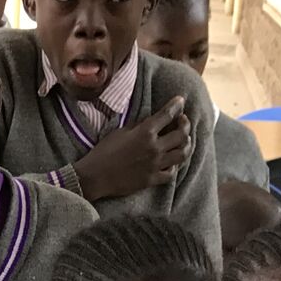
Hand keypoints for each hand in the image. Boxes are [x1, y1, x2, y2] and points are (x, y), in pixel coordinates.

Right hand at [74, 97, 191, 199]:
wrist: (95, 177)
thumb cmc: (103, 152)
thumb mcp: (120, 132)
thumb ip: (139, 126)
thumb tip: (152, 121)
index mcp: (145, 132)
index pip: (168, 114)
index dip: (177, 105)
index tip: (180, 101)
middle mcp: (154, 148)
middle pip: (182, 134)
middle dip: (185, 124)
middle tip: (182, 121)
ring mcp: (155, 165)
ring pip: (182, 154)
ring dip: (186, 145)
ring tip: (183, 141)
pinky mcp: (152, 180)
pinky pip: (172, 173)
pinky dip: (174, 166)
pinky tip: (172, 162)